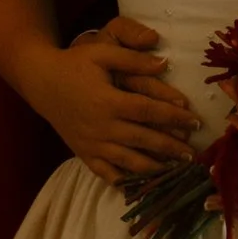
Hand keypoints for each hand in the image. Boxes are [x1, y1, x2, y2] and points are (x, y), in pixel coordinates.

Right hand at [35, 21, 197, 184]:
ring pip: (129, 161)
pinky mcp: (84, 154)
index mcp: (109, 101)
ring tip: (176, 169)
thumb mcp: (102, 53)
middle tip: (193, 153)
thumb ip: (133, 58)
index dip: (175, 117)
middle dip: (172, 148)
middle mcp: (102, 126)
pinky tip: (143, 185)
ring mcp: (92, 144)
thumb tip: (165, 63)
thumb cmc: (74, 64)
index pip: (149, 112)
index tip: (196, 121)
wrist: (41, 82)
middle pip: (144, 140)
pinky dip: (125, 182)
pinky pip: (107, 174)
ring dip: (155, 168)